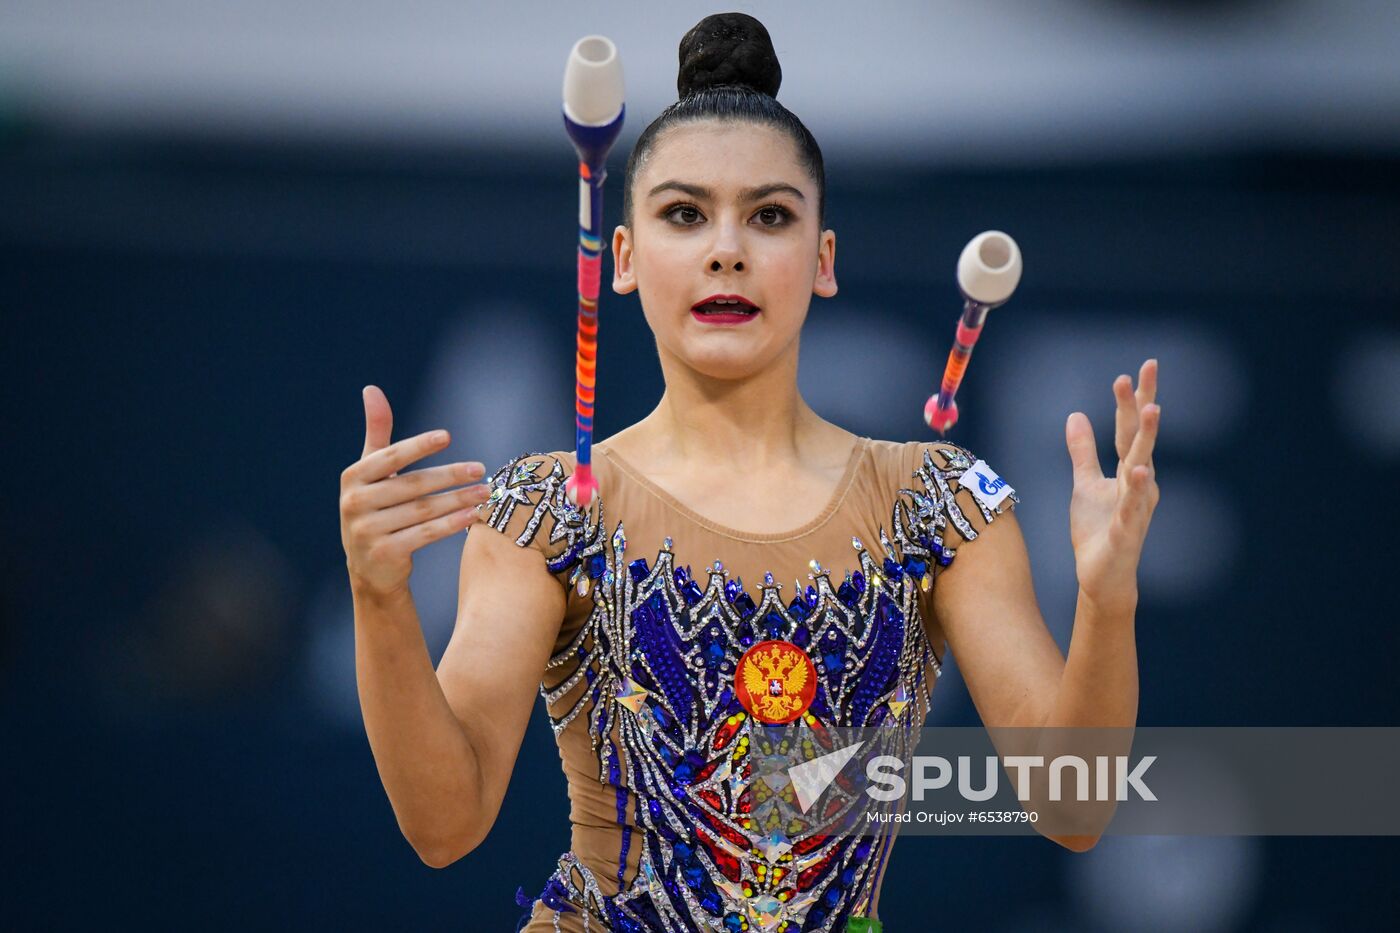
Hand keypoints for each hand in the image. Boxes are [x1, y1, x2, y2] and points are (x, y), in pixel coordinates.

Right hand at [339, 385, 491, 597]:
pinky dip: (452, 524)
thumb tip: (371, 389)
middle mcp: (355, 503)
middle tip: (481, 469)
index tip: (447, 436)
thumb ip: (377, 433)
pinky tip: (474, 515)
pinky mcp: (384, 553)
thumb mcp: (372, 472)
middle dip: (450, 476)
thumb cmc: (376, 508)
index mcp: (353, 478)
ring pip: (423, 510)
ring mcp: (367, 531)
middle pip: (412, 485)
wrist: (370, 568)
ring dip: (458, 500)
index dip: (418, 446)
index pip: (390, 457)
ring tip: (485, 492)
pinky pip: (425, 534)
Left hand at [1064, 359, 1160, 613]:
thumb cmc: (1098, 529)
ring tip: (1151, 409)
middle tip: (1147, 370)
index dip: (1131, 400)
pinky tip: (1140, 471)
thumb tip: (1076, 415)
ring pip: (1142, 466)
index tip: (1135, 370)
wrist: (1102, 575)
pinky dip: (1136, 489)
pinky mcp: (1128, 530)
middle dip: (1142, 404)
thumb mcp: (1083, 484)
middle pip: (1139, 437)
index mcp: (1128, 470)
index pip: (1129, 429)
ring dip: (1146, 439)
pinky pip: (1132, 506)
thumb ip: (1082, 451)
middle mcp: (1139, 483)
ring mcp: (1136, 505)